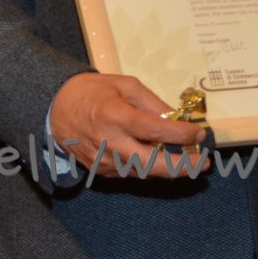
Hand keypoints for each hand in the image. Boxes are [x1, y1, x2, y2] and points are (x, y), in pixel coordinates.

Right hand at [48, 72, 206, 178]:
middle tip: (202, 164)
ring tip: (187, 159)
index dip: (181, 134)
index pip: (155, 130)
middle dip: (181, 168)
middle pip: (151, 165)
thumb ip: (152, 102)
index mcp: (115, 116)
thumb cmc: (92, 92)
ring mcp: (104, 161)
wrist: (55, 109)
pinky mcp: (102, 172)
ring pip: (144, 173)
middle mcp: (110, 143)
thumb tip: (177, 118)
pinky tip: (158, 157)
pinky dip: (149, 167)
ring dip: (168, 169)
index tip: (199, 133)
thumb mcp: (125, 85)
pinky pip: (132, 173)